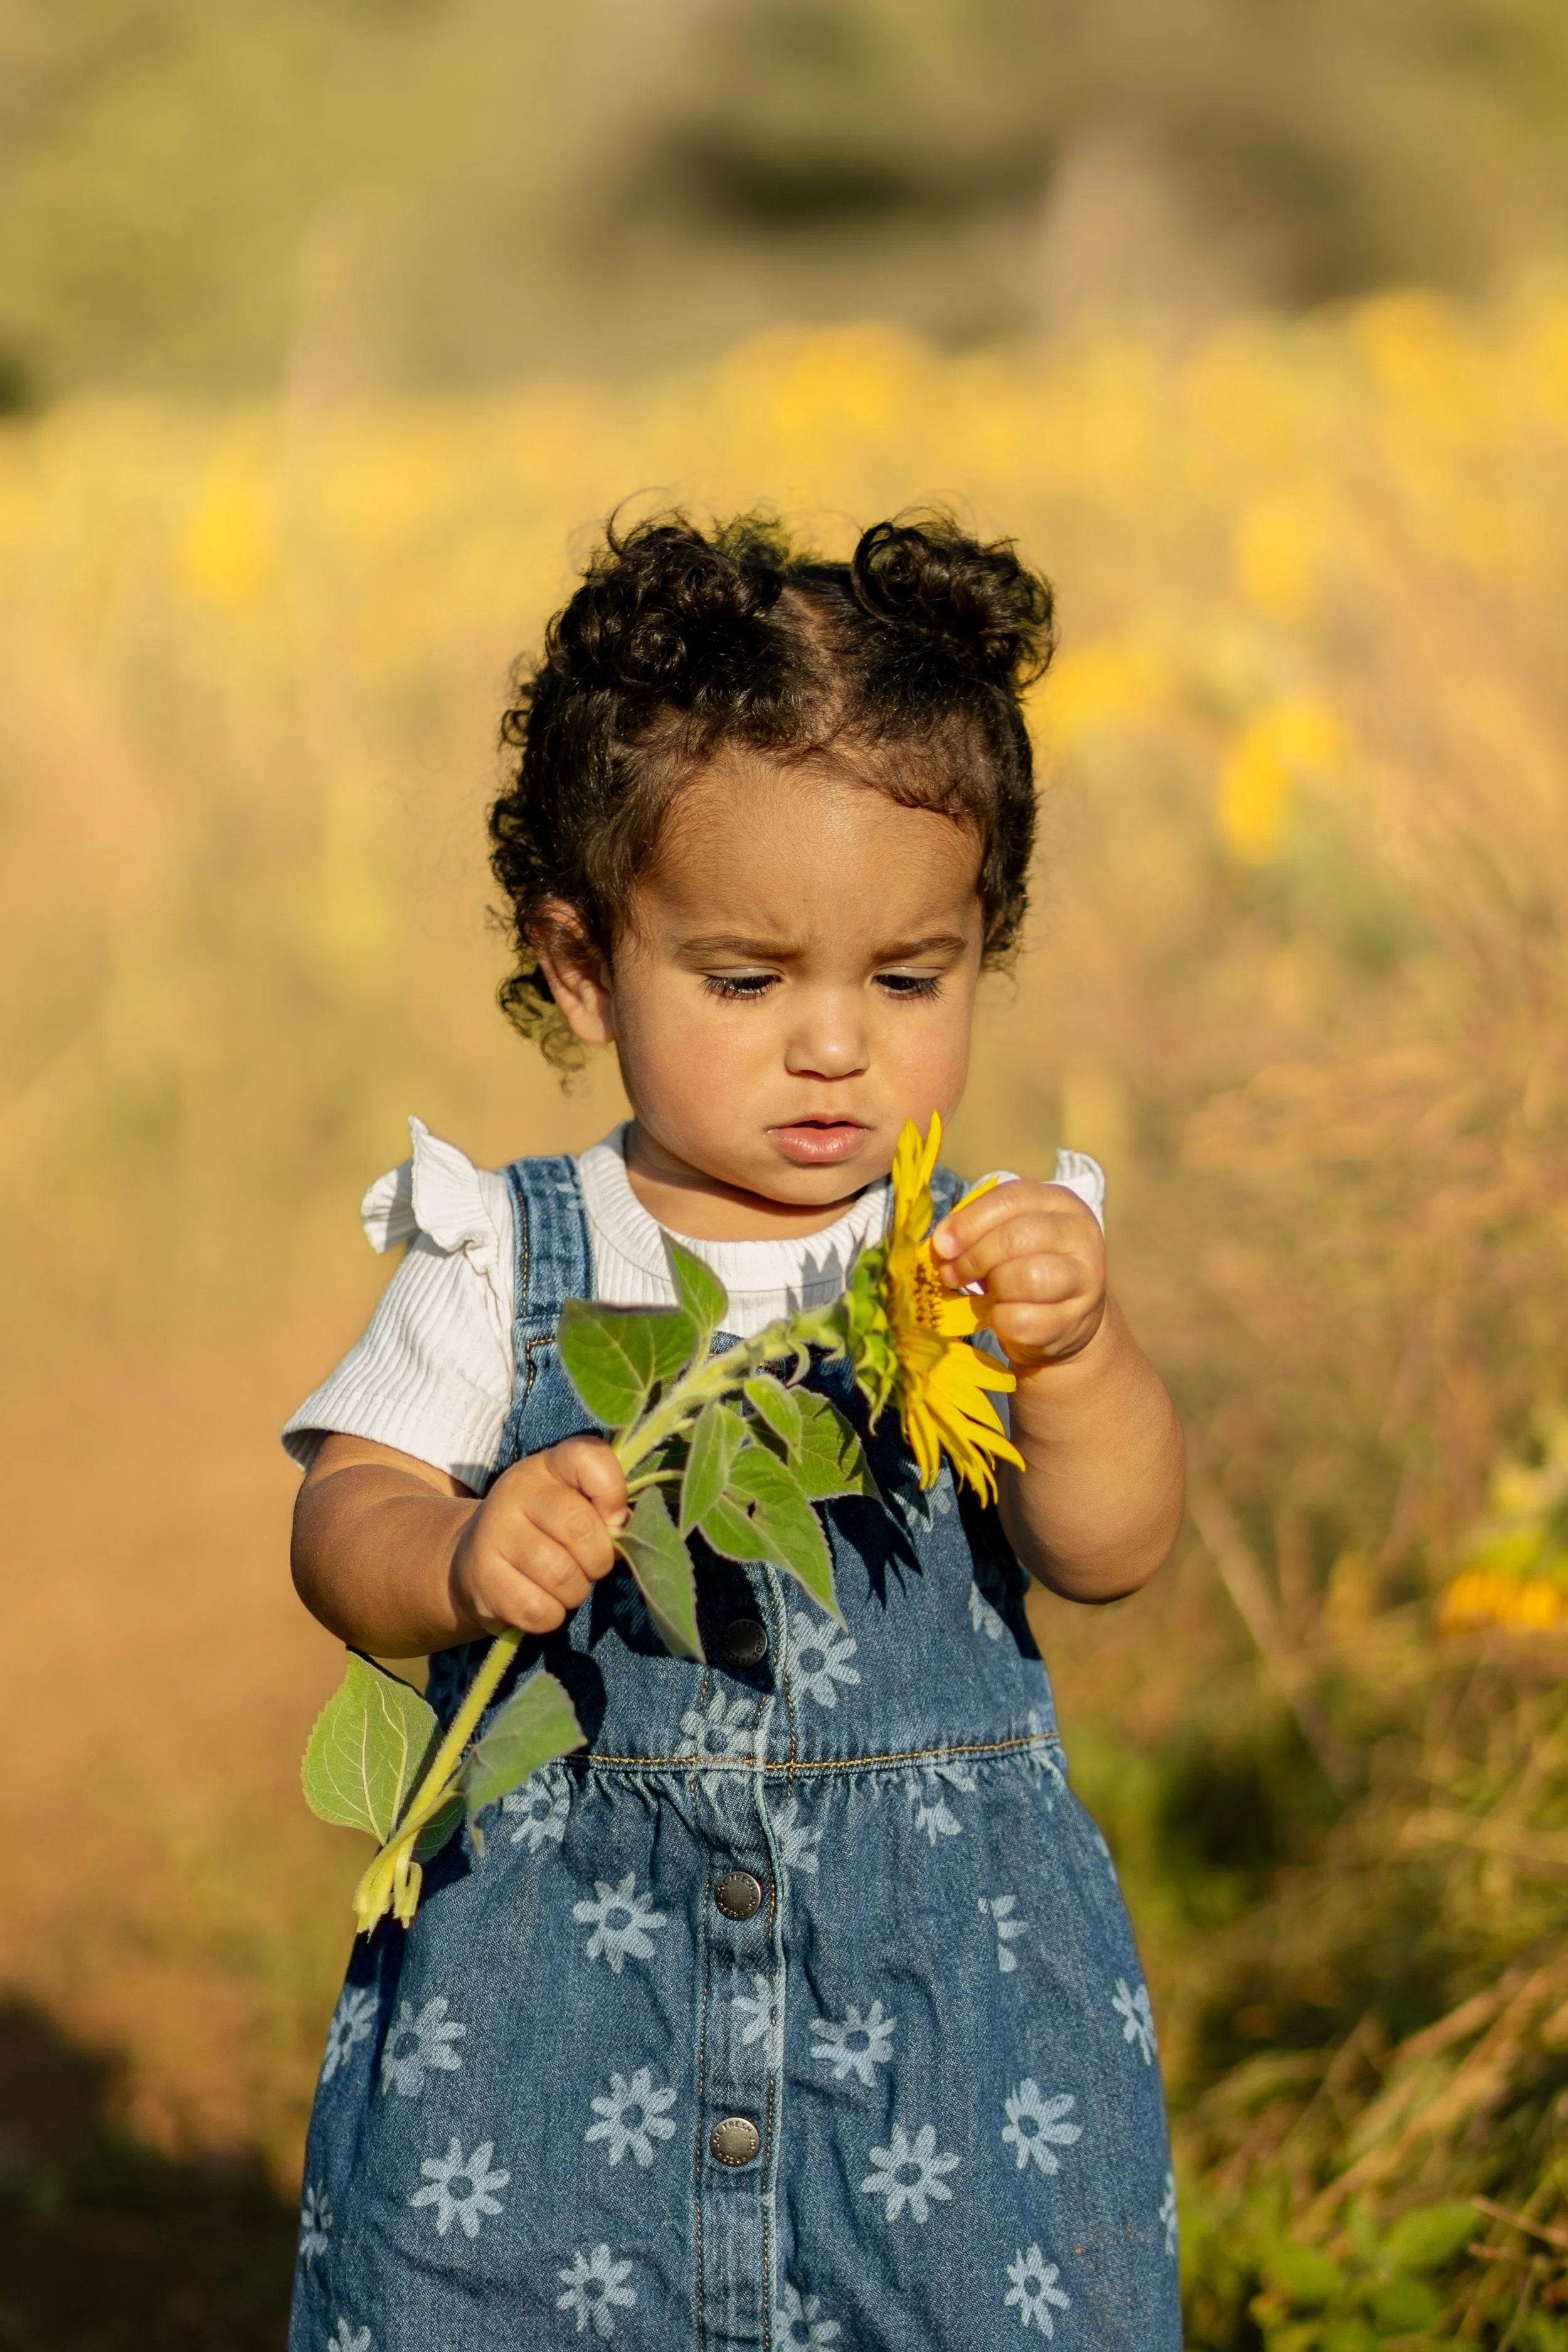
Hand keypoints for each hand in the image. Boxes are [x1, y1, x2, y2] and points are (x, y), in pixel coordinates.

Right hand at [449, 1437, 627, 1635]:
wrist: (475, 1562)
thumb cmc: (543, 1531)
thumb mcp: (573, 1505)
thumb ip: (606, 1509)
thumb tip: (624, 1529)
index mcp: (547, 1465)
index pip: (589, 1457)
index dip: (613, 1492)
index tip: (612, 1519)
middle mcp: (515, 1491)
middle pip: (580, 1527)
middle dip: (598, 1559)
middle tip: (589, 1564)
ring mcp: (494, 1534)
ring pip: (562, 1576)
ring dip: (576, 1592)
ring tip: (564, 1584)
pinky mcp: (483, 1579)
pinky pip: (540, 1610)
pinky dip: (552, 1615)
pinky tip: (541, 1601)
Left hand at [931, 1180, 1106, 1370]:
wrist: (1067, 1317)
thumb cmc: (1025, 1266)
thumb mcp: (1007, 1235)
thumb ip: (977, 1230)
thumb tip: (941, 1243)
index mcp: (1060, 1203)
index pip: (1011, 1199)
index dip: (970, 1222)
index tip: (941, 1245)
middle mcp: (1080, 1235)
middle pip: (1018, 1237)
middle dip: (975, 1257)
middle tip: (952, 1275)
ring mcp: (1085, 1278)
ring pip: (1027, 1278)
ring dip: (993, 1287)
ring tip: (984, 1293)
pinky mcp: (1075, 1319)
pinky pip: (1025, 1320)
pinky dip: (1001, 1320)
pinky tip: (1000, 1316)